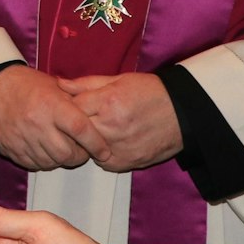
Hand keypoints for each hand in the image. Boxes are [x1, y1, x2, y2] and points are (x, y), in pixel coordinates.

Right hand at [0, 66, 107, 170]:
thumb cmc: (28, 85)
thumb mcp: (56, 86)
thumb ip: (77, 103)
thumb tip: (100, 119)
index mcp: (52, 105)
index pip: (81, 129)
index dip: (96, 144)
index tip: (104, 151)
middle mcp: (37, 123)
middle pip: (67, 153)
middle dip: (79, 156)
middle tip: (81, 150)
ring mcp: (22, 138)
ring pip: (51, 163)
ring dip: (61, 160)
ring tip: (62, 148)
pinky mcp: (11, 149)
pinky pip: (34, 165)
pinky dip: (44, 161)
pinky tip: (45, 150)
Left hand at [55, 72, 182, 171]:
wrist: (183, 112)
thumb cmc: (150, 92)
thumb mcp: (118, 80)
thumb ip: (86, 84)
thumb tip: (59, 84)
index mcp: (108, 102)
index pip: (72, 109)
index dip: (67, 108)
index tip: (68, 106)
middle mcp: (112, 127)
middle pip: (76, 132)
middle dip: (73, 127)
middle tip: (79, 121)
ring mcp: (120, 148)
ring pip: (86, 149)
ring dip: (86, 143)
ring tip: (97, 130)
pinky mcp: (127, 163)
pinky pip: (103, 163)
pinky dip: (101, 155)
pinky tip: (109, 143)